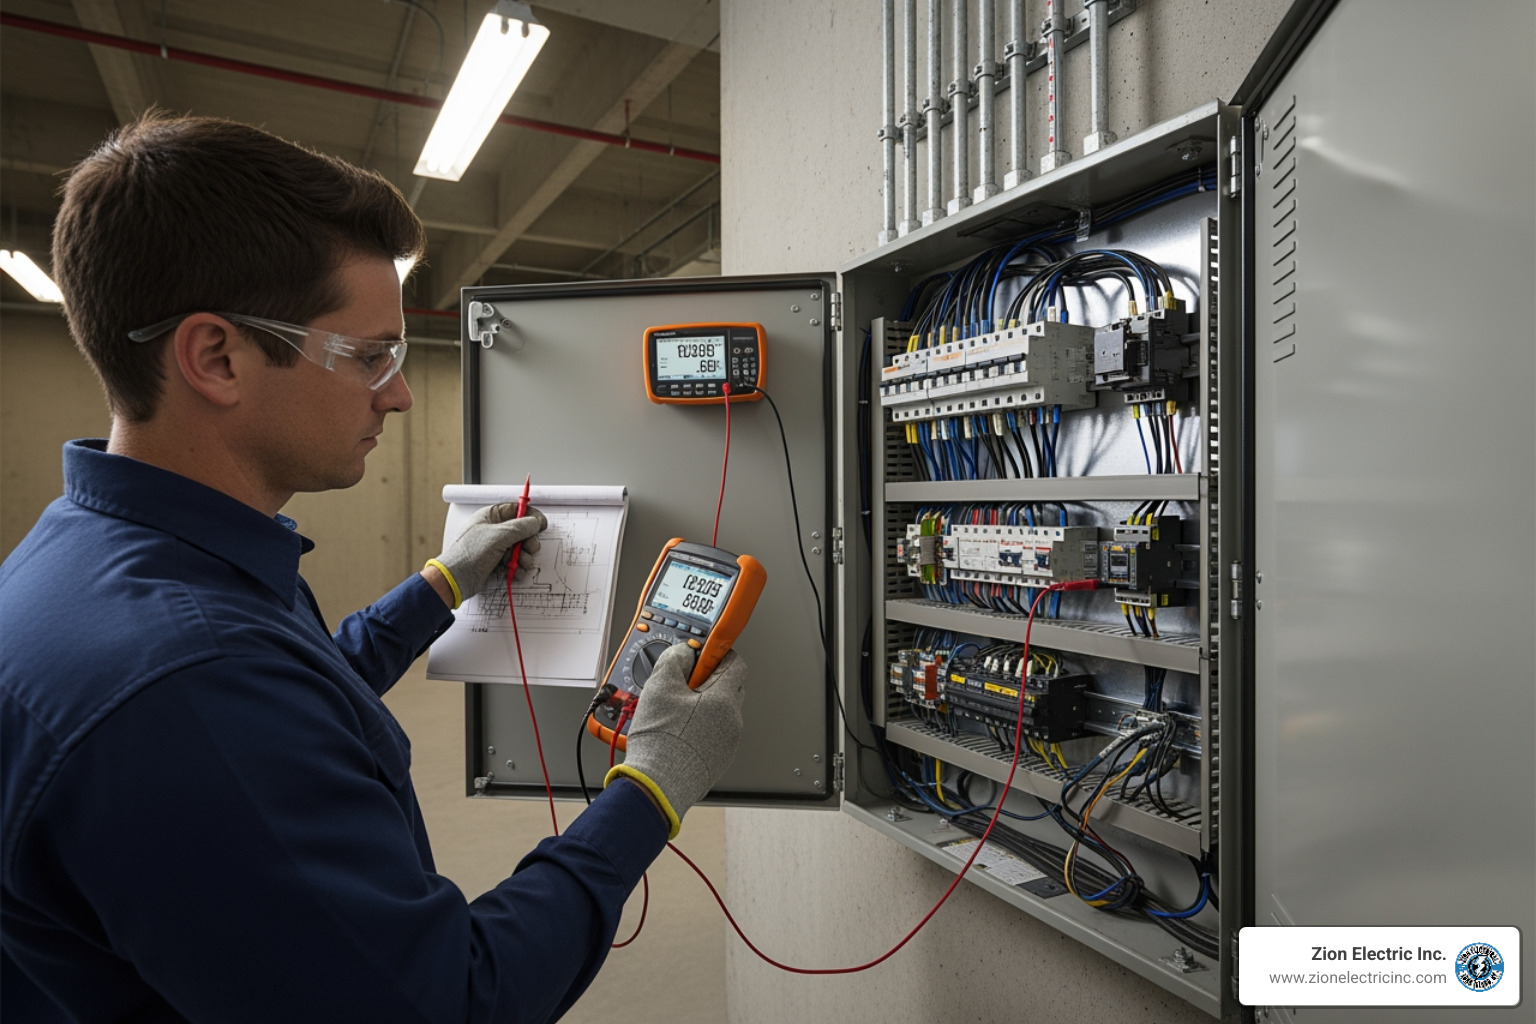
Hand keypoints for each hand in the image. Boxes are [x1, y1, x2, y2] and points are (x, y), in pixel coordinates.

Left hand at [425, 503, 545, 607]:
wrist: (455, 580)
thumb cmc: (468, 554)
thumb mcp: (498, 536)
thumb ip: (520, 527)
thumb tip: (535, 522)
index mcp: (491, 516)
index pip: (516, 509)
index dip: (530, 516)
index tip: (541, 525)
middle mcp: (494, 530)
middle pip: (522, 530)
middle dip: (528, 541)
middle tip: (529, 548)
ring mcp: (495, 546)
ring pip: (520, 548)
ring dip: (524, 557)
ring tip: (520, 563)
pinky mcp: (496, 562)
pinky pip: (514, 562)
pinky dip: (518, 567)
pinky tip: (514, 572)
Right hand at [605, 644, 745, 838]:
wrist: (657, 786)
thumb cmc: (661, 742)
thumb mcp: (660, 687)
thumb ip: (674, 660)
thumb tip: (682, 652)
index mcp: (724, 700)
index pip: (735, 662)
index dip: (717, 652)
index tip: (702, 651)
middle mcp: (732, 721)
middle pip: (729, 686)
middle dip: (707, 679)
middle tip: (683, 680)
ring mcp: (728, 743)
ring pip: (720, 711)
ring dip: (702, 704)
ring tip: (674, 708)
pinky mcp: (718, 759)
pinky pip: (714, 733)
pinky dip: (700, 726)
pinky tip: (677, 730)